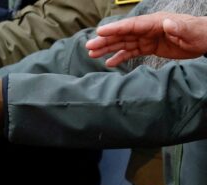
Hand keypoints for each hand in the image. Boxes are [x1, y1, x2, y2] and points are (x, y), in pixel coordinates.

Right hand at [87, 12, 206, 66]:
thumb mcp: (191, 31)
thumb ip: (178, 27)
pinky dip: (120, 57)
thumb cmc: (200, 34)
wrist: (206, 40)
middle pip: (123, 34)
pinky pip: (131, 52)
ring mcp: (148, 38)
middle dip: (106, 40)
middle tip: (89, 46)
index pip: (132, 25)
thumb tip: (165, 22)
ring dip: (108, 48)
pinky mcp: (150, 47)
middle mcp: (149, 29)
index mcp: (156, 22)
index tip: (100, 31)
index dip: (116, 28)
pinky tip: (108, 63)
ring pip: (124, 43)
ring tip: (92, 54)